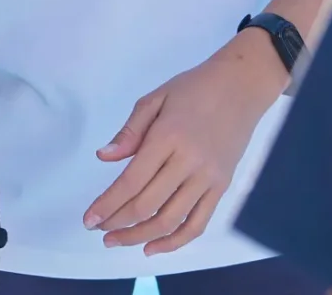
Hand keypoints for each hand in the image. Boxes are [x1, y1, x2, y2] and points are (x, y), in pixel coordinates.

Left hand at [85, 37, 288, 254]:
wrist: (242, 85)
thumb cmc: (195, 87)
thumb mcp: (157, 98)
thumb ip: (130, 131)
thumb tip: (104, 157)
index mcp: (167, 137)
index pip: (131, 181)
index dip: (107, 205)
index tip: (89, 220)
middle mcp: (188, 162)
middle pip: (147, 205)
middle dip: (118, 223)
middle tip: (100, 230)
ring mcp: (208, 178)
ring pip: (170, 220)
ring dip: (140, 237)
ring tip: (119, 240)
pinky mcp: (222, 187)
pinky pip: (198, 223)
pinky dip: (175, 242)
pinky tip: (153, 247)